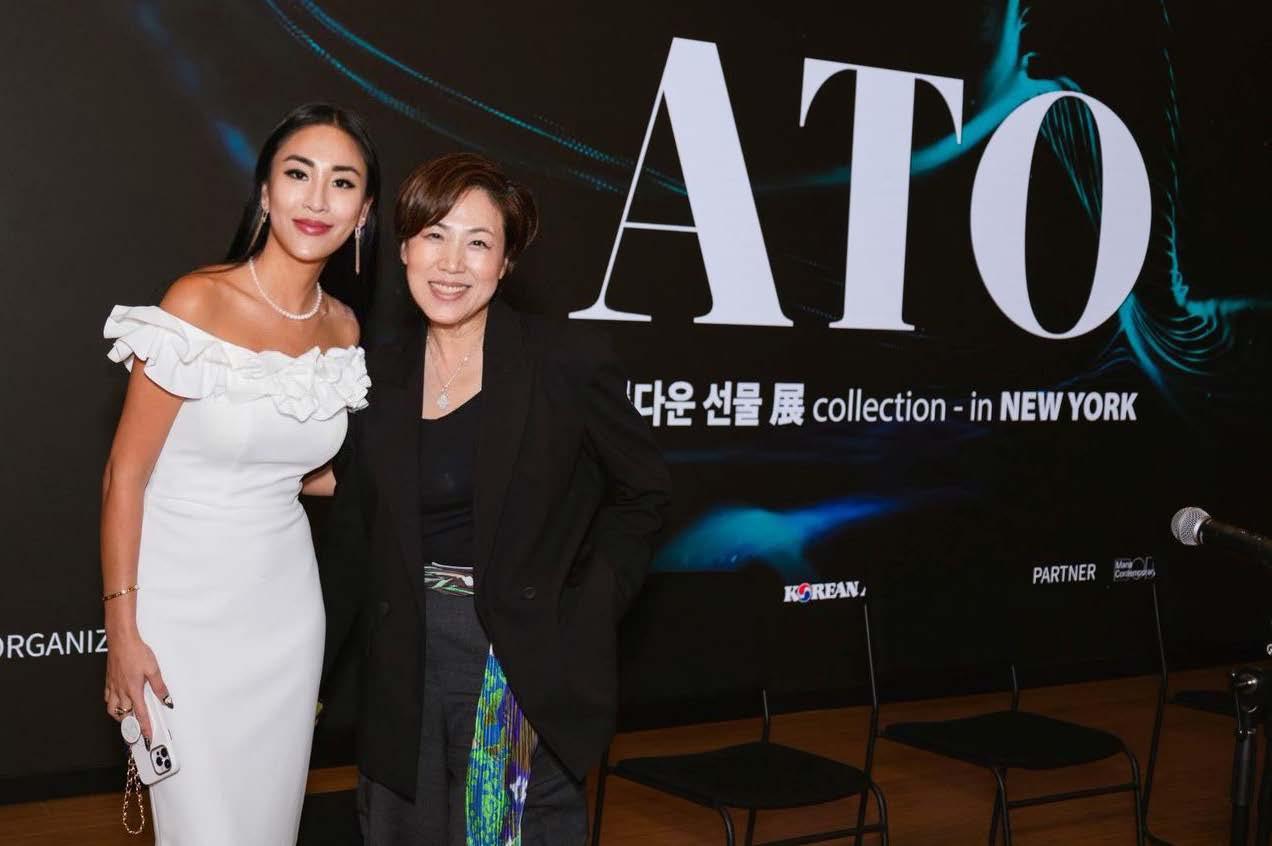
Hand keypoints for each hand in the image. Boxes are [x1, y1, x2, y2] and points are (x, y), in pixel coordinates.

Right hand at [104, 628, 171, 743]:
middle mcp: (121, 691)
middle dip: (130, 725)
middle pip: (124, 715)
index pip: (140, 714)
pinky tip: (117, 701)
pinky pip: (107, 698)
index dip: (144, 727)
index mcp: (133, 690)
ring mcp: (113, 686)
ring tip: (128, 718)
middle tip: (136, 730)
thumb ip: (159, 687)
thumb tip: (166, 699)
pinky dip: (112, 704)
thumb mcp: (153, 669)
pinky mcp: (108, 681)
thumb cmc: (136, 652)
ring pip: (112, 709)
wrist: (121, 640)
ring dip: (120, 716)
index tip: (148, 736)